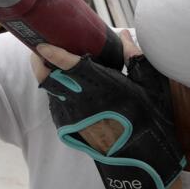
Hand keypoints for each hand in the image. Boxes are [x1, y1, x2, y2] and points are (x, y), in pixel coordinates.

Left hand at [31, 33, 140, 150]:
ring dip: (46, 74)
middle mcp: (84, 101)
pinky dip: (55, 90)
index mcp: (104, 86)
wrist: (140, 153)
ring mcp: (73, 115)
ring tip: (47, 61)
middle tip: (40, 47)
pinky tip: (61, 83)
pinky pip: (56, 102)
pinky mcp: (68, 126)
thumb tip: (125, 35)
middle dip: (41, 61)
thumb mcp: (149, 83)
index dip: (55, 55)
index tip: (41, 44)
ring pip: (50, 90)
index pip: (72, 68)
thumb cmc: (148, 116)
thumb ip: (134, 56)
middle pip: (50, 78)